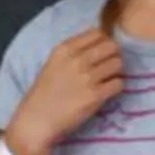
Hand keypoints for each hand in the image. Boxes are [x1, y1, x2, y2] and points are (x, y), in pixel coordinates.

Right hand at [8, 28, 124, 154]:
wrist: (36, 121)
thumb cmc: (42, 94)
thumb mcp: (52, 65)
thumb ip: (73, 53)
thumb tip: (99, 45)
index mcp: (64, 50)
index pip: (97, 33)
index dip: (103, 42)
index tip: (100, 53)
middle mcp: (77, 60)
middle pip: (112, 46)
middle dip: (113, 56)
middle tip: (107, 67)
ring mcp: (87, 78)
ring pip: (118, 64)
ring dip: (115, 72)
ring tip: (106, 80)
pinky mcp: (95, 96)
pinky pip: (118, 83)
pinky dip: (115, 88)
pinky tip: (105, 92)